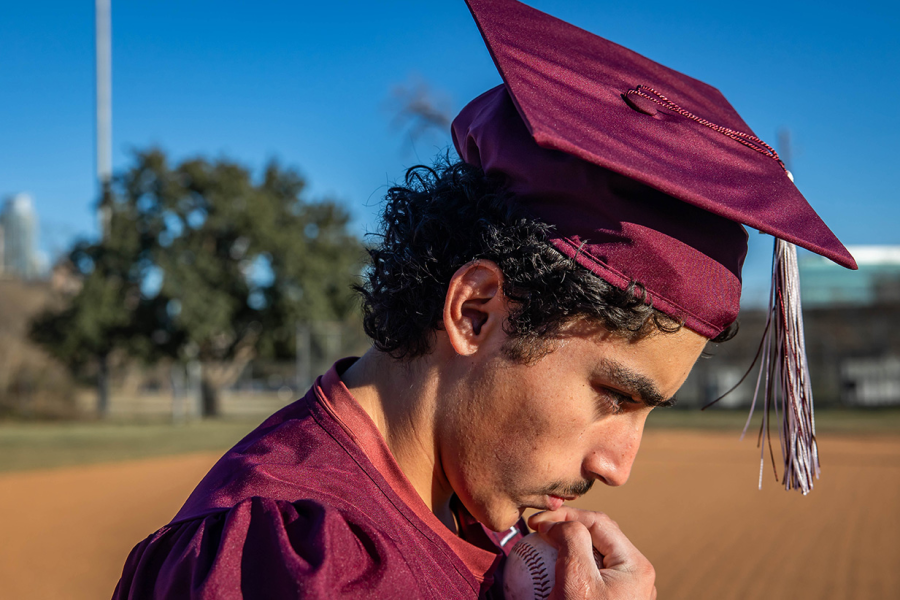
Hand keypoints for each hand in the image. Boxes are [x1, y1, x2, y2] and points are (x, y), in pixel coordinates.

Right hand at [527, 507, 656, 599]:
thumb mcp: (575, 579)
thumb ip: (572, 539)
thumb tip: (559, 523)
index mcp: (635, 565)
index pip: (597, 521)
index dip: (565, 516)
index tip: (536, 523)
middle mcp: (635, 577)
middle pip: (594, 539)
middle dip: (563, 531)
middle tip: (536, 534)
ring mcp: (623, 593)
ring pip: (589, 559)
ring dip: (561, 552)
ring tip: (537, 553)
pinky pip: (586, 580)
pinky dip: (564, 574)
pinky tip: (543, 578)